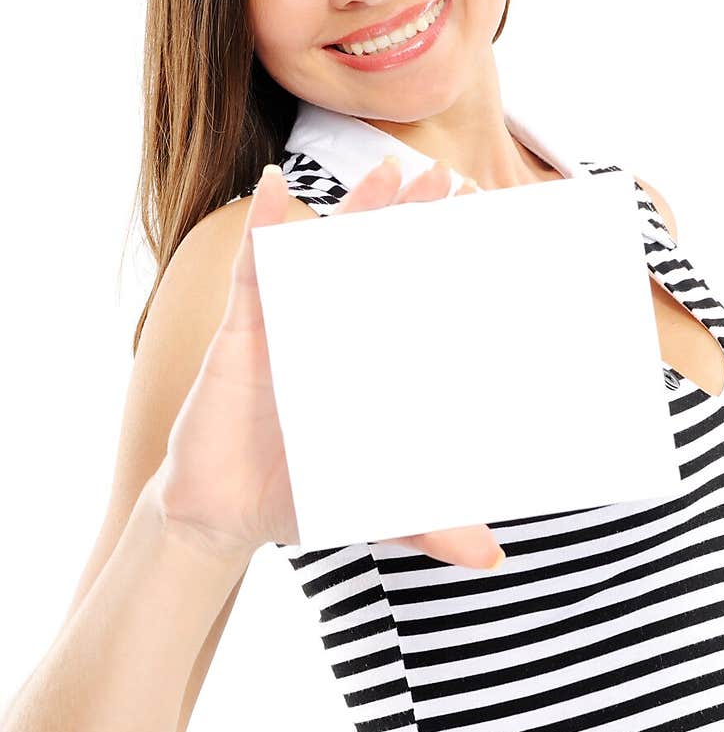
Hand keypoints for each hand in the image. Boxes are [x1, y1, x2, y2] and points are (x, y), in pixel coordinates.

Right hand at [152, 155, 505, 570]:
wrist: (224, 515)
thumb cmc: (304, 494)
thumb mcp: (374, 506)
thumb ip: (430, 524)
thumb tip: (491, 559)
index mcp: (375, 363)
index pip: (419, 302)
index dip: (450, 267)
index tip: (490, 233)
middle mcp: (340, 333)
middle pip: (382, 264)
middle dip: (416, 222)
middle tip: (453, 181)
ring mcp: (293, 323)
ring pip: (328, 254)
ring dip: (358, 211)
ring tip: (390, 172)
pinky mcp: (245, 329)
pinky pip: (255, 269)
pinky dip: (265, 227)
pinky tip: (273, 186)